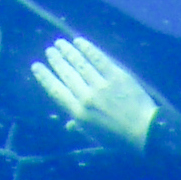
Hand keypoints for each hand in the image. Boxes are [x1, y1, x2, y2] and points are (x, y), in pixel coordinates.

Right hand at [31, 36, 158, 149]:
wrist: (144, 131)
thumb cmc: (119, 138)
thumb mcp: (95, 136)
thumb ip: (80, 126)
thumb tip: (68, 125)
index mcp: (78, 113)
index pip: (55, 90)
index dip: (44, 77)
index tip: (36, 66)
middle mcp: (86, 97)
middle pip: (66, 73)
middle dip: (56, 60)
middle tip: (50, 51)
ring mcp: (101, 85)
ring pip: (79, 62)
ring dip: (67, 50)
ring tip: (60, 43)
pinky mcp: (116, 76)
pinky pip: (98, 58)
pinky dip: (87, 48)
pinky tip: (79, 41)